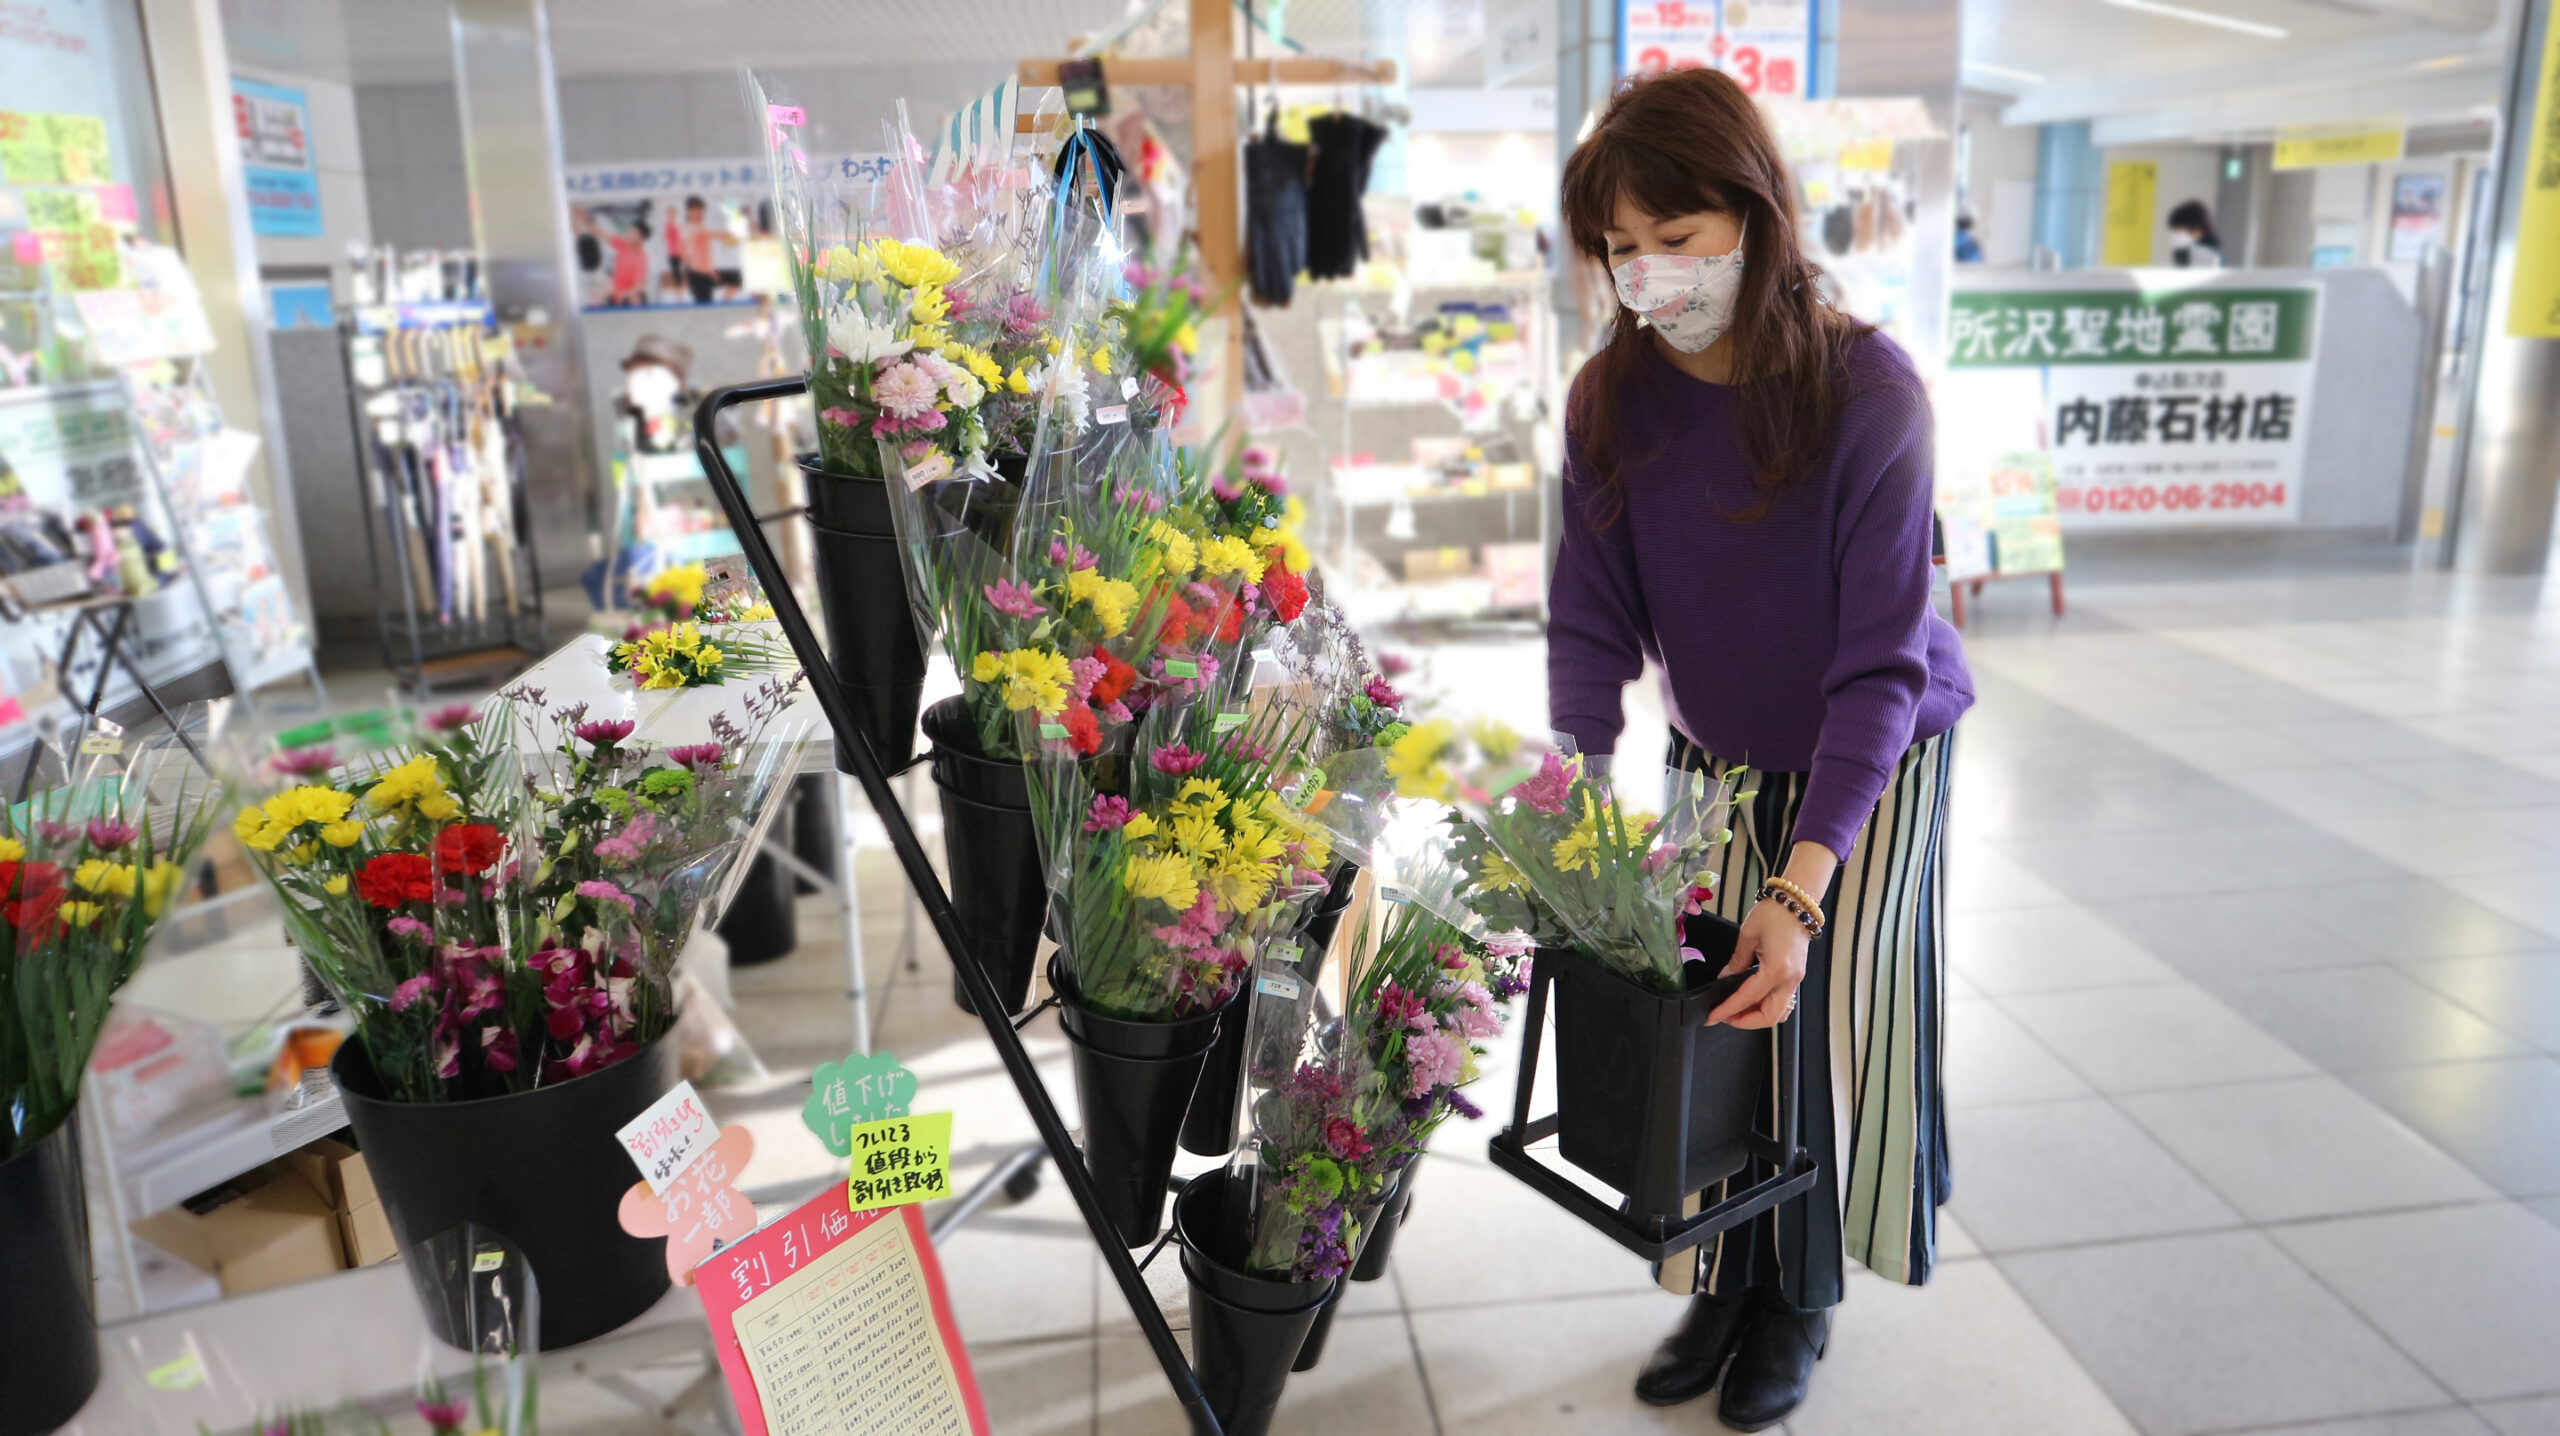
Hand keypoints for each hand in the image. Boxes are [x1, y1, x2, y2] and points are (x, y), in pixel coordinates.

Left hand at [1705, 841, 1836, 1029]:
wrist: (1796, 902)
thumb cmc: (1774, 913)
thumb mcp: (1747, 936)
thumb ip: (1736, 961)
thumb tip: (1725, 979)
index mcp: (1776, 970)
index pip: (1748, 998)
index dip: (1728, 1010)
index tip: (1713, 1016)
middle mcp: (1789, 979)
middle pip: (1769, 1017)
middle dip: (1745, 1021)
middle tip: (1724, 1016)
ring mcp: (1796, 979)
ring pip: (1779, 1012)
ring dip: (1758, 1016)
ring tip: (1737, 1009)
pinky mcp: (1796, 975)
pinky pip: (1783, 1000)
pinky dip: (1767, 1005)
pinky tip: (1752, 998)